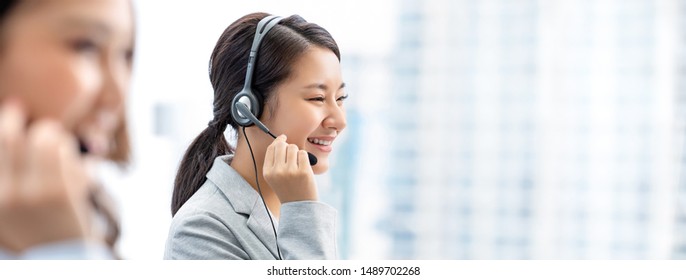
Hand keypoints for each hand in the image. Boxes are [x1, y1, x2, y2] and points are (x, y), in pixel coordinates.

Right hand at [0, 100, 91, 253]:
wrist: (59, 258)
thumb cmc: (36, 227)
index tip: (14, 108)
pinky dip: (70, 148)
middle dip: (22, 118)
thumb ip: (10, 173)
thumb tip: (14, 126)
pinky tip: (77, 158)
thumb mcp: (9, 205)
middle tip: (31, 116)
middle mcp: (5, 192)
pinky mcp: (59, 192)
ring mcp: (32, 192)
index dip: (5, 120)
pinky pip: (64, 152)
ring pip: (43, 137)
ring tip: (57, 142)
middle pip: (10, 135)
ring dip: (53, 134)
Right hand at [263, 134, 316, 202]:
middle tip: (292, 156)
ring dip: (296, 152)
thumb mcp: (274, 177)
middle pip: (282, 145)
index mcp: (268, 172)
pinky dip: (304, 157)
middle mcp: (277, 171)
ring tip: (297, 164)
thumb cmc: (288, 188)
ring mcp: (290, 171)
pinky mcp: (303, 171)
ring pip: (293, 147)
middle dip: (288, 146)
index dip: (278, 140)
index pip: (271, 148)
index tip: (283, 137)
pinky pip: (303, 153)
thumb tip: (281, 139)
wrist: (299, 205)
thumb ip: (274, 160)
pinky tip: (303, 167)